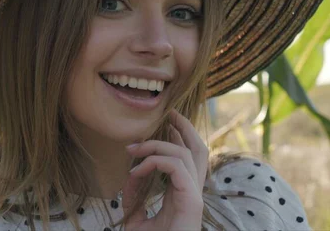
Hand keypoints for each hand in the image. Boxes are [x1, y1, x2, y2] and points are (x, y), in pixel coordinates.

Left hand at [121, 109, 208, 230]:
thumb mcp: (135, 215)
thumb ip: (134, 193)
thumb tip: (131, 171)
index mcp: (183, 194)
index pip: (187, 159)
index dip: (176, 139)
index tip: (158, 128)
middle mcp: (193, 192)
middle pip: (198, 151)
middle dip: (185, 128)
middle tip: (169, 113)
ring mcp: (194, 196)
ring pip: (185, 154)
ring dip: (157, 146)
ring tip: (133, 150)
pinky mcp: (192, 201)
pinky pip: (177, 168)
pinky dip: (155, 162)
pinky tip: (137, 170)